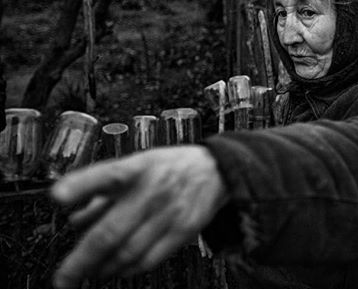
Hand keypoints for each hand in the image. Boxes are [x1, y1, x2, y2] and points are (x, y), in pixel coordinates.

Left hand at [51, 145, 227, 288]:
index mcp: (137, 168)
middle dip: (81, 260)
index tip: (57, 196)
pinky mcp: (184, 230)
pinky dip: (128, 270)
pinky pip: (149, 259)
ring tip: (90, 274)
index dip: (81, 185)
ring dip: (103, 269)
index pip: (107, 174)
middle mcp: (152, 190)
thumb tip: (75, 220)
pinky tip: (118, 270)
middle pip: (111, 231)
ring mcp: (169, 212)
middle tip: (64, 278)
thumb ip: (104, 191)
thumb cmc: (168, 167)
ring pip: (127, 253)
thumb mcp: (136, 165)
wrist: (216, 170)